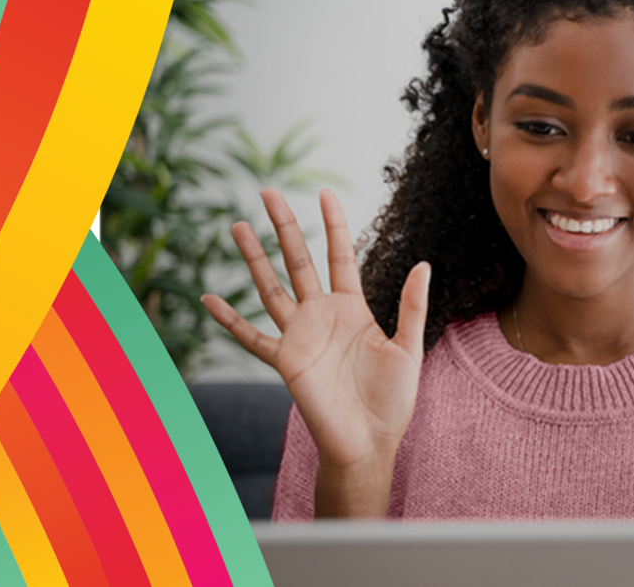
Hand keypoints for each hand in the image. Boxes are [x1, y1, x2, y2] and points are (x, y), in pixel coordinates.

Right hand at [201, 188, 429, 515]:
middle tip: (268, 192)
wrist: (370, 442)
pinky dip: (229, 320)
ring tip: (237, 226)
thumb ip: (411, 306)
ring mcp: (300, 336)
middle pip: (299, 261)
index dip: (332, 225)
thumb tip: (423, 264)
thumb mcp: (408, 348)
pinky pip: (251, 337)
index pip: (340, 256)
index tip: (324, 193)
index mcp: (354, 309)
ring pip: (271, 287)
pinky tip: (209, 299)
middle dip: (283, 227)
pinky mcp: (285, 361)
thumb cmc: (392, 401)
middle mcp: (322, 316)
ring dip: (254, 258)